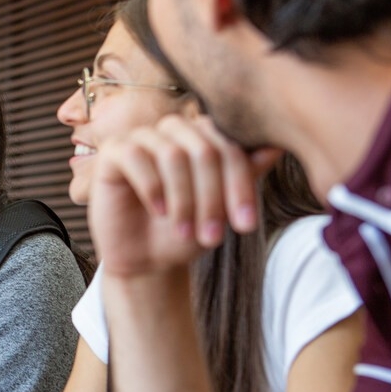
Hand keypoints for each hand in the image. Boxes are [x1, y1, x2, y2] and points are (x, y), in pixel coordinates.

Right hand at [88, 114, 280, 277]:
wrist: (146, 261)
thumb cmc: (186, 233)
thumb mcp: (223, 209)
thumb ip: (247, 175)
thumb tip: (277, 145)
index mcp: (204, 136)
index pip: (230, 145)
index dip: (240, 184)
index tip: (246, 225)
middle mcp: (174, 130)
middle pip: (204, 149)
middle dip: (212, 196)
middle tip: (213, 237)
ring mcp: (142, 137)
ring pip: (171, 154)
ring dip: (183, 199)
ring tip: (186, 231)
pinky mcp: (113, 151)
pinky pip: (135, 156)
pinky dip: (151, 187)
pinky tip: (158, 211)